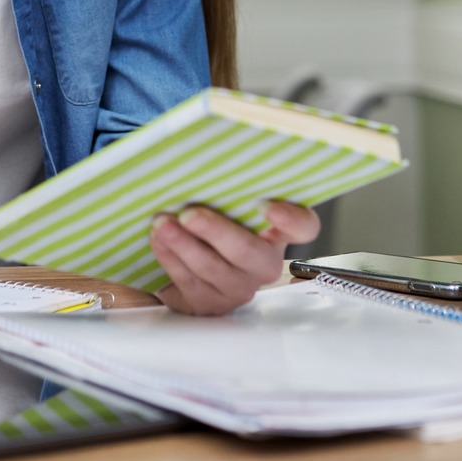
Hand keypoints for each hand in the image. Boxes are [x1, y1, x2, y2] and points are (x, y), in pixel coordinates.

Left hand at [150, 201, 320, 315]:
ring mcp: (238, 287)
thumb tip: (201, 157)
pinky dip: (171, 258)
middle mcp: (263, 263)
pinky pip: (190, 283)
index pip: (303, 227)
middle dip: (217, 232)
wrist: (180, 256)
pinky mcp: (210, 304)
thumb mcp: (220, 200)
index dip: (292, 218)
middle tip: (189, 214)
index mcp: (275, 232)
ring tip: (162, 223)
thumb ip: (223, 187)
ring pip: (214, 270)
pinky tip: (158, 240)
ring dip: (184, 245)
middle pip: (251, 253)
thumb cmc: (207, 218)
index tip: (267, 205)